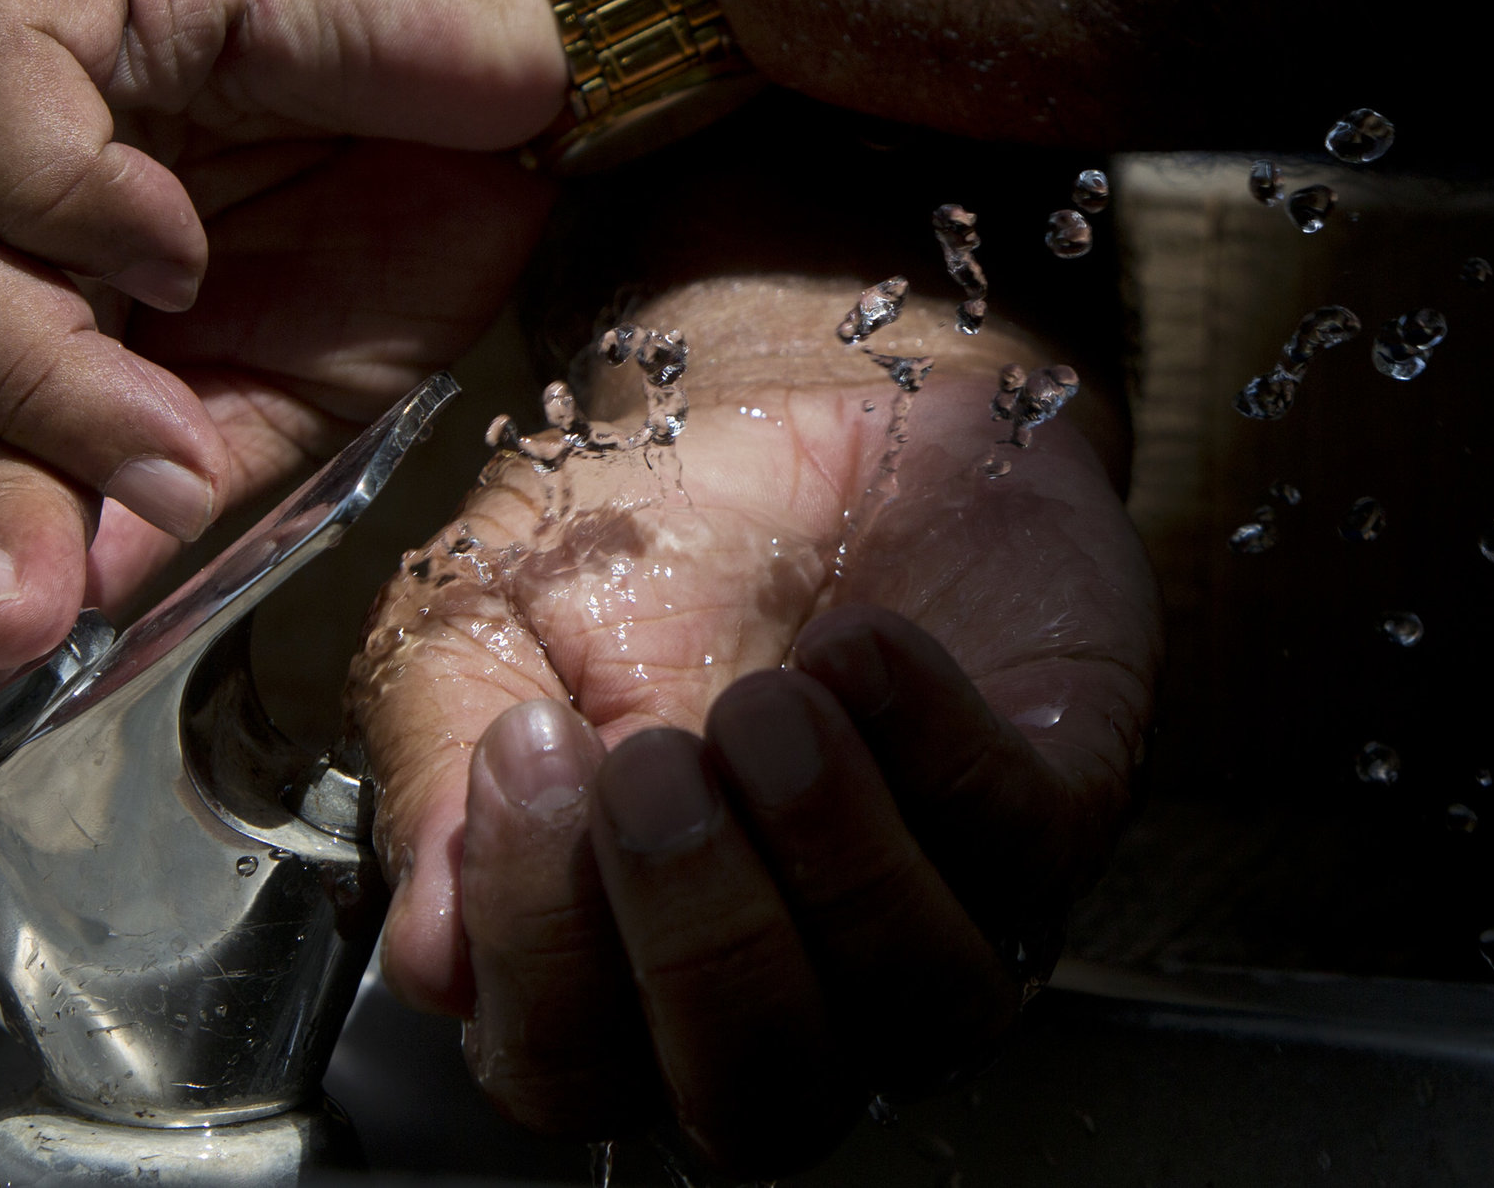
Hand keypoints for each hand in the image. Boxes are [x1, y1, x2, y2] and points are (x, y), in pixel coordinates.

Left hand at [0, 0, 566, 698]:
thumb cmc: (462, 166)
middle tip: (8, 630)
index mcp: (56, 260)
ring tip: (159, 449)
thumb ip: (194, 470)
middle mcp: (10, 159)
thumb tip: (76, 607)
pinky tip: (171, 253)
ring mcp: (28, 53)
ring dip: (27, 376)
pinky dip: (67, 197)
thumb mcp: (322, 379)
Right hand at [350, 280, 1158, 1175]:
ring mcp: (943, 904)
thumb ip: (434, 775)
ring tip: (773, 702)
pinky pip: (1023, 844)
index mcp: (627, 962)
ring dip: (831, 859)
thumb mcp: (491, 625)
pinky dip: (934, 751)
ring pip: (918, 1004)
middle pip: (757, 1099)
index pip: (567, 1070)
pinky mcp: (1060, 805)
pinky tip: (862, 647)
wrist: (803, 395)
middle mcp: (796, 975)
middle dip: (701, 944)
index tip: (524, 754)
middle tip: (655, 767)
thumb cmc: (646, 536)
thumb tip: (433, 950)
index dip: (540, 948)